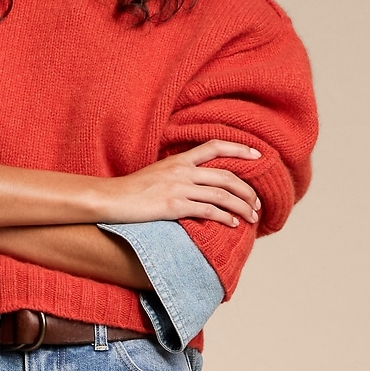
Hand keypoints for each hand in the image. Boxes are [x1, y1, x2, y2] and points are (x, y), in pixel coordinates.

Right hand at [98, 143, 261, 227]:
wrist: (110, 198)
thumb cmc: (131, 190)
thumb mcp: (157, 173)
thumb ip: (178, 174)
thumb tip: (195, 183)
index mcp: (179, 160)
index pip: (215, 146)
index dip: (240, 149)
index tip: (258, 155)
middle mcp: (182, 171)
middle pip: (226, 176)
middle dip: (247, 190)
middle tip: (258, 203)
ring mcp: (178, 188)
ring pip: (221, 194)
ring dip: (241, 206)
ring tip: (252, 217)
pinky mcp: (174, 206)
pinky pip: (207, 210)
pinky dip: (224, 217)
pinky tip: (232, 224)